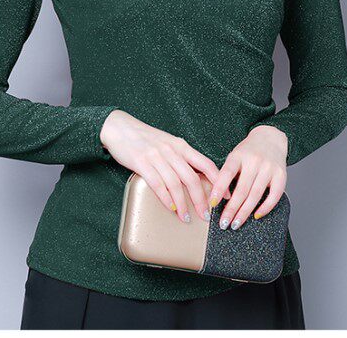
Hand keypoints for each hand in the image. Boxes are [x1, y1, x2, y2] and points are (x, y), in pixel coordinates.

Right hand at [100, 110, 231, 223]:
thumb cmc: (145, 138)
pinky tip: (170, 208)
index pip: (206, 164)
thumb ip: (181, 157)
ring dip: (183, 204)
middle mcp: (172, 151)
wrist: (121, 128)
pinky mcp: (142, 163)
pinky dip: (166, 198)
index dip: (218, 181)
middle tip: (205, 216)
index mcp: (181, 145)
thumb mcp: (168, 143)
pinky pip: (158, 184)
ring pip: (176, 184)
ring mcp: (157, 157)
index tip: (225, 196)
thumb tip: (196, 178)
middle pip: (192, 179)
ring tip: (186, 218)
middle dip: (201, 200)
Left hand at [207, 125, 287, 229]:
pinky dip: (265, 208)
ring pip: (255, 195)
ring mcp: (269, 168)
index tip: (212, 204)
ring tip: (235, 224)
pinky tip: (255, 216)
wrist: (270, 138)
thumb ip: (227, 173)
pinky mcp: (281, 175)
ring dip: (244, 212)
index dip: (219, 189)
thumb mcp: (234, 156)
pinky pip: (274, 196)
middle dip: (231, 209)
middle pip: (241, 189)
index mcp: (238, 155)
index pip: (227, 173)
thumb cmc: (248, 152)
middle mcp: (254, 161)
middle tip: (223, 223)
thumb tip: (217, 199)